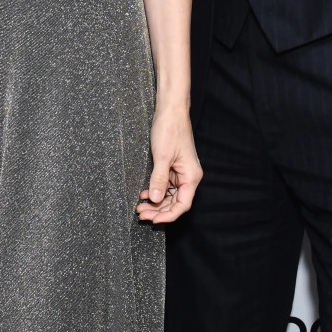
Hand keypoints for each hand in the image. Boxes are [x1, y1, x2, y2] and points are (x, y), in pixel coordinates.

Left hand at [137, 106, 200, 223]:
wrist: (170, 111)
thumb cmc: (170, 129)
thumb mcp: (162, 156)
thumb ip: (159, 179)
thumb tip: (155, 199)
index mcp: (191, 176)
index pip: (183, 205)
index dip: (168, 215)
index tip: (153, 220)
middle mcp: (188, 177)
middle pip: (175, 203)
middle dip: (158, 211)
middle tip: (140, 213)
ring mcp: (181, 173)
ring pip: (170, 196)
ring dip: (156, 203)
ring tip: (140, 207)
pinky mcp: (173, 168)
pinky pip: (166, 186)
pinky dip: (155, 192)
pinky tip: (143, 194)